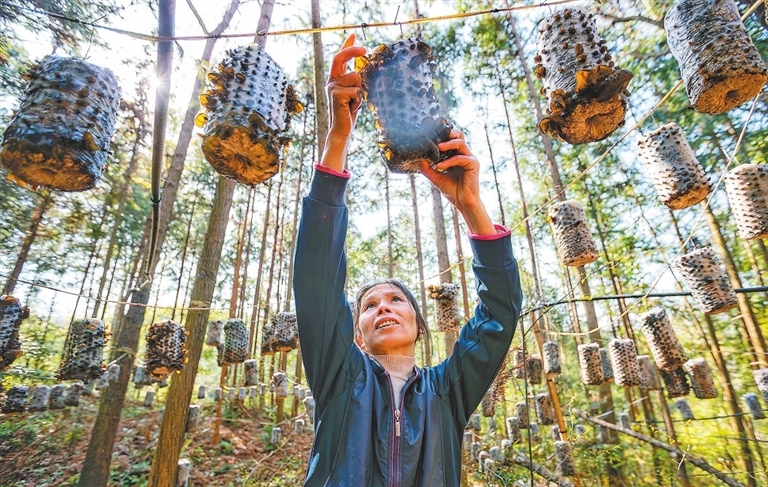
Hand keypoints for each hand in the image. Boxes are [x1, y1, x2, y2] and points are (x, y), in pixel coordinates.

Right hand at [321, 34, 366, 171]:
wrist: (341, 129)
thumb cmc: (349, 113)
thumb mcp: (355, 93)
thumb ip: (357, 81)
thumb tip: (365, 68)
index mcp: (336, 79)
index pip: (340, 59)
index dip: (346, 46)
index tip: (353, 35)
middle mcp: (332, 81)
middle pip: (339, 58)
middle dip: (351, 50)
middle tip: (364, 49)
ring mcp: (332, 87)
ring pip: (355, 78)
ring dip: (360, 91)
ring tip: (354, 103)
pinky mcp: (336, 94)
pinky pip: (356, 90)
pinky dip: (358, 100)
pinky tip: (351, 108)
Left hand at [419, 129, 494, 234]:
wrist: (462, 202)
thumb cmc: (451, 189)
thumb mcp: (436, 177)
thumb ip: (428, 168)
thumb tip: (418, 159)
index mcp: (456, 155)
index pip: (452, 139)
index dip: (443, 135)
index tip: (430, 135)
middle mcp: (464, 154)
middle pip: (459, 136)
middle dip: (448, 133)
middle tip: (435, 135)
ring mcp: (469, 158)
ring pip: (460, 143)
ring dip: (448, 144)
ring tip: (437, 147)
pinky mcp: (473, 165)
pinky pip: (460, 158)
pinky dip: (449, 161)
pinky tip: (440, 166)